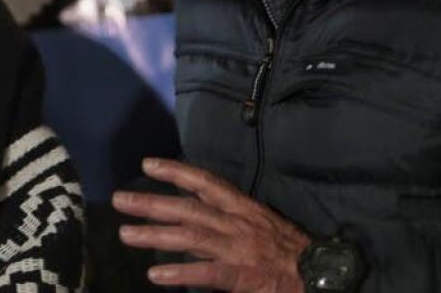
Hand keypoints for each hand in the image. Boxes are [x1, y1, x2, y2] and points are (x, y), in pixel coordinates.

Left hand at [113, 158, 309, 291]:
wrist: (322, 275)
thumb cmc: (289, 250)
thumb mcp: (258, 224)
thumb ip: (225, 220)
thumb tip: (192, 217)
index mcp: (242, 207)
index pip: (204, 181)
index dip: (176, 171)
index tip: (148, 164)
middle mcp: (236, 223)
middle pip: (187, 208)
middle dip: (151, 202)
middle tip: (119, 200)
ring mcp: (238, 248)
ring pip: (191, 236)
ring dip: (155, 234)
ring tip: (125, 234)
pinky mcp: (242, 276)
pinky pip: (207, 272)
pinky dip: (180, 272)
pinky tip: (155, 273)